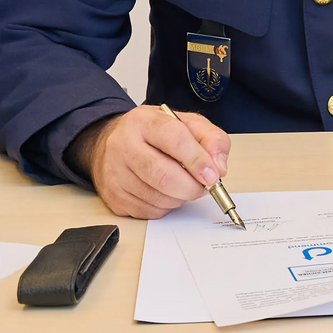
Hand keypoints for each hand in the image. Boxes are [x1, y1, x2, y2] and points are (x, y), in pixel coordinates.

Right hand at [71, 106, 230, 219]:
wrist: (115, 143)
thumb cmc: (154, 133)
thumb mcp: (186, 123)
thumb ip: (211, 138)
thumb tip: (219, 167)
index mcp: (143, 121)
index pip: (175, 140)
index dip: (198, 161)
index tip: (213, 175)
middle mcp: (123, 145)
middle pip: (164, 176)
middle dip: (192, 187)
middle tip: (204, 186)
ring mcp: (115, 173)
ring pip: (158, 198)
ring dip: (180, 197)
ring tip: (182, 185)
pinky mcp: (114, 197)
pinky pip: (149, 211)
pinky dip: (165, 206)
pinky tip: (164, 192)